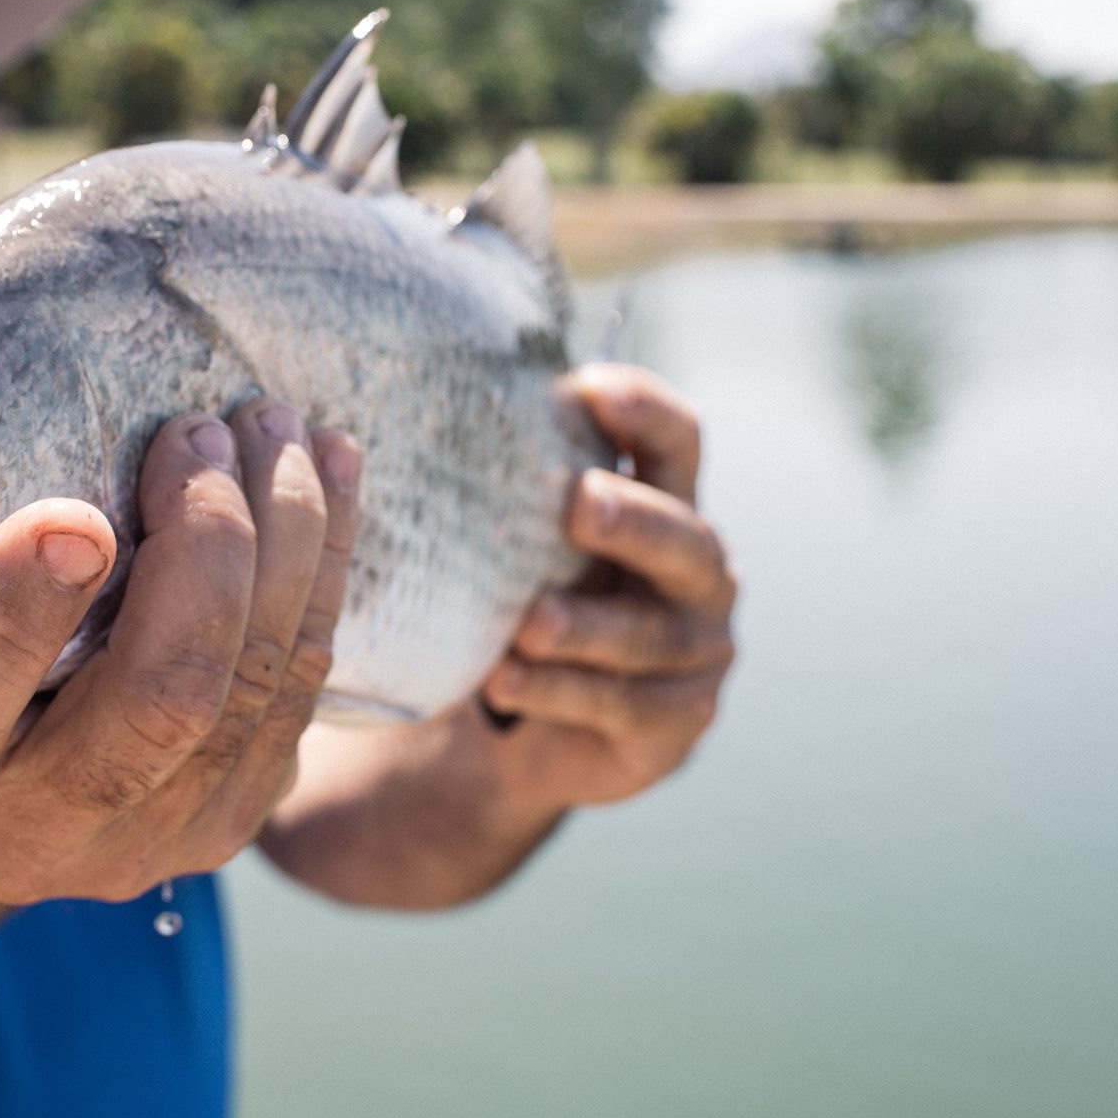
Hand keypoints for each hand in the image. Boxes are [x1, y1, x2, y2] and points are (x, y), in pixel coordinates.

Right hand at [0, 302, 361, 905]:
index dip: (15, 619)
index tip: (76, 513)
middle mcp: (25, 836)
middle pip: (155, 706)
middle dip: (204, 551)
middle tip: (202, 430)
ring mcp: (146, 843)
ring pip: (250, 694)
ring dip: (286, 544)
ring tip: (275, 425)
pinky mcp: (234, 821)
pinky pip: (303, 695)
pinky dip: (326, 575)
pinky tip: (328, 478)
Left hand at [478, 362, 736, 810]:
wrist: (533, 730)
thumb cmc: (532, 599)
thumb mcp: (529, 541)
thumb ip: (516, 486)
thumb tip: (418, 405)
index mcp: (668, 505)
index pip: (678, 441)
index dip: (646, 411)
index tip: (588, 387)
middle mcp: (699, 573)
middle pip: (683, 538)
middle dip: (632, 521)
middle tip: (578, 504)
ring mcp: (699, 650)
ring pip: (647, 634)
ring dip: (584, 627)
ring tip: (527, 626)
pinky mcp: (677, 721)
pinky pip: (621, 704)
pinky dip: (558, 692)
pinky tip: (505, 681)